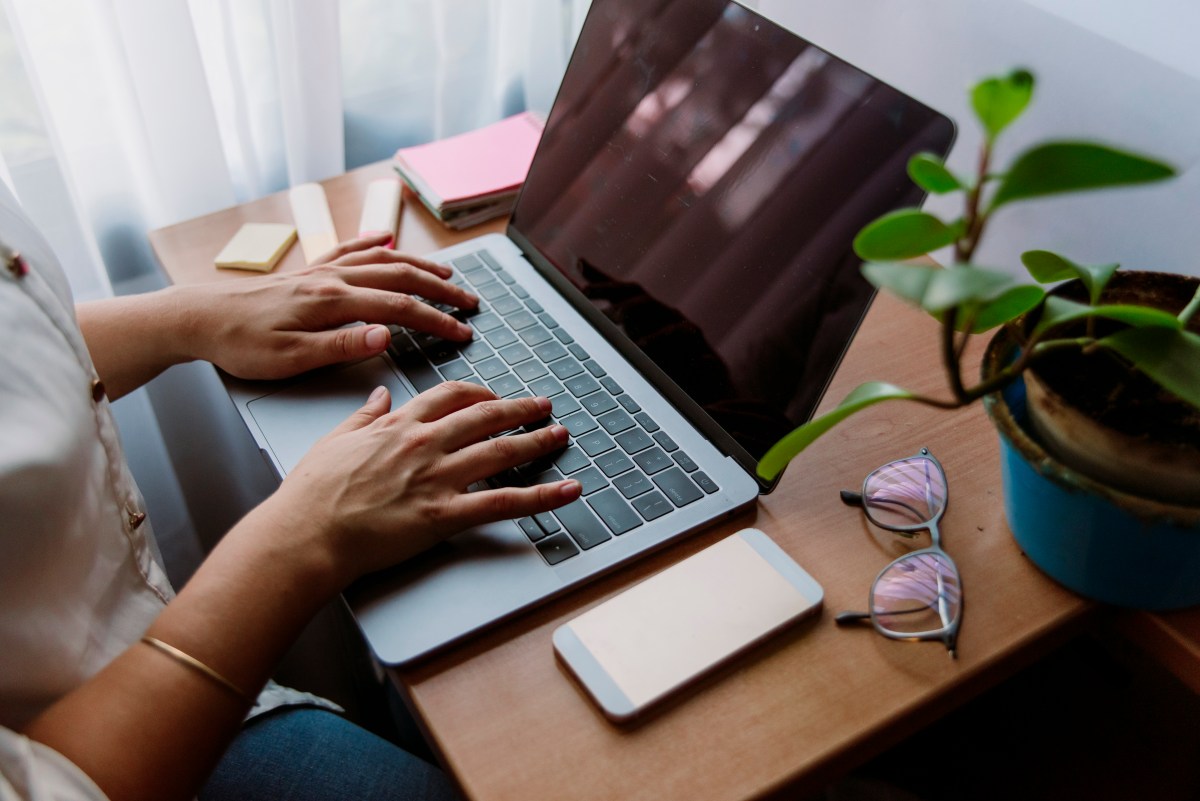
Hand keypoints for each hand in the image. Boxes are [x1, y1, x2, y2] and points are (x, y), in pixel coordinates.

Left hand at [178, 233, 478, 379]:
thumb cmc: (240, 344)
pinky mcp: (307, 270)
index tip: (463, 332)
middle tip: (471, 302)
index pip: (401, 310)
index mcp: (333, 302)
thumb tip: (386, 334)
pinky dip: (373, 243)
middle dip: (441, 289)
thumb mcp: (291, 358)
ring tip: (447, 273)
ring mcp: (321, 270)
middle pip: (401, 278)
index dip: (437, 321)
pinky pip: (348, 249)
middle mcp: (333, 279)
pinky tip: (386, 239)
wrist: (197, 317)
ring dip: (418, 265)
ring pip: (382, 260)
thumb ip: (342, 345)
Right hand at [264, 382, 581, 583]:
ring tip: (560, 435)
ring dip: (536, 441)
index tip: (493, 395)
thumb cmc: (312, 495)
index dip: (478, 393)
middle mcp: (423, 445)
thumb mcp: (334, 440)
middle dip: (519, 409)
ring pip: (501, 451)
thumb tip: (379, 395)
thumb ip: (363, 415)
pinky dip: (542, 496)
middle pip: (485, 416)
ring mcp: (437, 478)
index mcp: (398, 426)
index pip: (449, 396)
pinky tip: (567, 490)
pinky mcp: (444, 515)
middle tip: (542, 406)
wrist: (306, 534)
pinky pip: (503, 502)